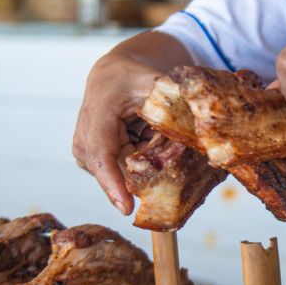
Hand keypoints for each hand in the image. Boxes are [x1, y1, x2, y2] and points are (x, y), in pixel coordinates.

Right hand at [71, 52, 164, 215]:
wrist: (110, 76)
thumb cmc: (130, 78)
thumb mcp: (154, 82)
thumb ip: (174, 102)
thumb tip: (200, 124)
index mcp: (99, 115)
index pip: (103, 155)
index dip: (114, 183)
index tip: (127, 208)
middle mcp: (85, 139)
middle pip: (115, 170)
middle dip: (145, 171)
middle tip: (167, 147)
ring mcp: (86, 153)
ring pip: (121, 173)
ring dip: (144, 162)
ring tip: (153, 134)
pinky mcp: (93, 161)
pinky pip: (123, 171)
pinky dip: (140, 160)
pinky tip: (146, 139)